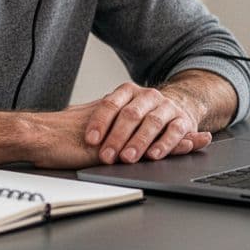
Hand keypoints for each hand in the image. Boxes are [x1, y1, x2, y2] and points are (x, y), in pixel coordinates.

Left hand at [84, 82, 211, 163]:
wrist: (173, 109)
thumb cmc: (138, 115)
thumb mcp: (118, 112)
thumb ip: (99, 115)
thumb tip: (66, 117)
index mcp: (127, 91)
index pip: (110, 104)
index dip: (99, 122)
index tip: (90, 140)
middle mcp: (147, 96)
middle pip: (131, 114)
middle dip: (117, 137)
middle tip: (107, 156)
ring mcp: (166, 106)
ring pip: (152, 122)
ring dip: (139, 142)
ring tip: (128, 158)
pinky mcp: (183, 120)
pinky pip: (174, 131)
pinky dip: (164, 144)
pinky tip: (154, 155)